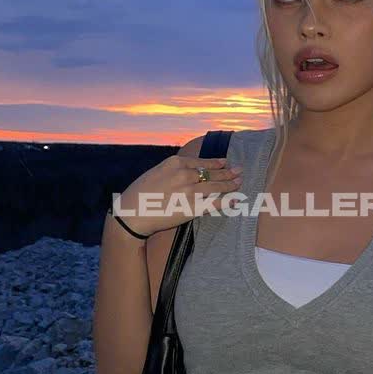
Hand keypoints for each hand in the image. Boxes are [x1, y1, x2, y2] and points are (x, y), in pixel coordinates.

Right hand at [110, 153, 243, 238]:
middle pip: (211, 172)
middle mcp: (185, 174)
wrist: (132, 212)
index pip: (201, 162)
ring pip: (216, 186)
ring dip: (230, 184)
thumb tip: (188, 170)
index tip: (224, 162)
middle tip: (239, 170)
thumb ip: (174, 169)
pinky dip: (227, 201)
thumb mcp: (157, 172)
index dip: (215, 162)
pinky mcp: (192, 208)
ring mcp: (190, 191)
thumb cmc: (140, 192)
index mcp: (176, 163)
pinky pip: (214, 203)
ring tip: (240, 182)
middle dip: (227, 172)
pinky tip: (236, 199)